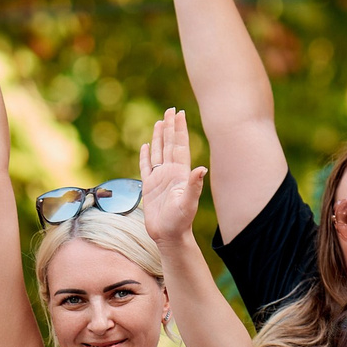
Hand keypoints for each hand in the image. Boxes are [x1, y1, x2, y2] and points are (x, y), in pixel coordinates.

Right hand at [137, 109, 207, 247]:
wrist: (169, 236)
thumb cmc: (180, 221)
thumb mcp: (188, 203)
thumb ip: (194, 185)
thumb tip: (202, 168)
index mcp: (180, 173)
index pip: (179, 146)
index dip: (179, 129)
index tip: (179, 113)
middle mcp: (171, 173)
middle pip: (169, 144)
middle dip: (170, 127)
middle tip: (170, 110)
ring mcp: (160, 179)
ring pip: (158, 152)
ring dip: (158, 138)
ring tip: (159, 122)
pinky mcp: (149, 187)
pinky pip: (146, 167)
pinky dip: (145, 156)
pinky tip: (145, 146)